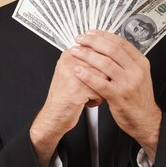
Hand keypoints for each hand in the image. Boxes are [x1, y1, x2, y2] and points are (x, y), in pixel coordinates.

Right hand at [30, 49, 106, 166]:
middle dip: (103, 78)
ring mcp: (73, 75)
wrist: (54, 116)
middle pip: (103, 64)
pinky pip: (101, 91)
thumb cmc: (66, 96)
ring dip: (101, 89)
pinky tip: (85, 101)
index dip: (102, 65)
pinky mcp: (77, 89)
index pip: (98, 50)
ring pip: (104, 77)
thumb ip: (89, 60)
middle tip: (92, 86)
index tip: (97, 73)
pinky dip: (97, 99)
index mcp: (69, 54)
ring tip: (88, 94)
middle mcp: (69, 62)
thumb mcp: (74, 72)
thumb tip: (111, 54)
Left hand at [70, 30, 161, 159]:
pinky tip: (78, 71)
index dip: (104, 35)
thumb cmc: (139, 98)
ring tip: (75, 51)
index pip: (121, 43)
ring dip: (87, 56)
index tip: (92, 33)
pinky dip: (87, 76)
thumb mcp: (139, 75)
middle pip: (112, 50)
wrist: (145, 119)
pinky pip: (100, 83)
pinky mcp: (119, 96)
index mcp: (140, 63)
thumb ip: (127, 62)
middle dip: (93, 42)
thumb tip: (110, 47)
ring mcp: (128, 83)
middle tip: (80, 39)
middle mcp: (136, 71)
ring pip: (105, 63)